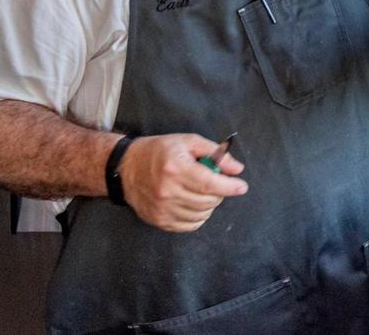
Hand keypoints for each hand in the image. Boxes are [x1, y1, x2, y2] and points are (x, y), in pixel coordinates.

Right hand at [118, 134, 247, 232]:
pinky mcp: (159, 220)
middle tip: (215, 183)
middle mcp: (168, 191)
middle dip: (220, 193)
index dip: (229, 187)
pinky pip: (190, 225)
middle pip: (208, 201)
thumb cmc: (160, 152)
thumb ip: (214, 153)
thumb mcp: (188, 142)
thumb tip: (237, 169)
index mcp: (176, 168)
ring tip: (200, 191)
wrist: (126, 167)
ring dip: (209, 204)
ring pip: (202, 214)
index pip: (209, 184)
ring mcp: (162, 209)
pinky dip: (198, 216)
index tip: (241, 187)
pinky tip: (193, 203)